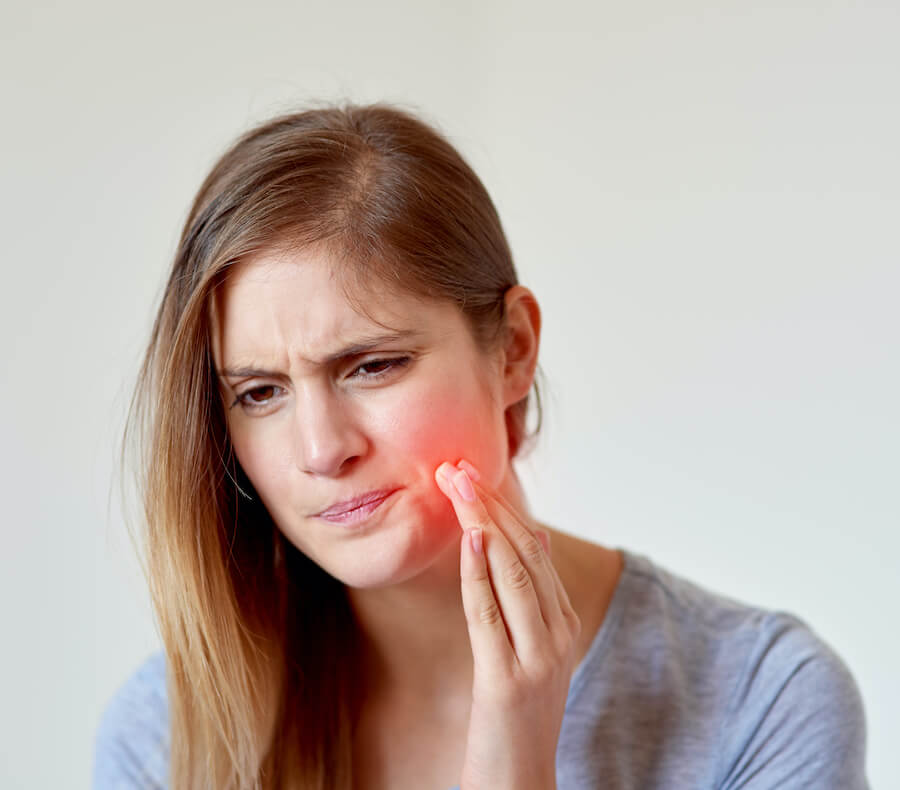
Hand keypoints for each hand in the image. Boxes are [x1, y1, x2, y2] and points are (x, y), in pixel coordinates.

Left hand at [434, 460, 581, 789]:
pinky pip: (490, 614)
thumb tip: (524, 535)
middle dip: (490, 503)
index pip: (534, 547)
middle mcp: (558, 632)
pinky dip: (479, 571)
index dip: (504, 505)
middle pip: (525, 551)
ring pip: (512, 572)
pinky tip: (469, 538)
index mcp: (563, 620)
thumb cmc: (515, 712)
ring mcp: (539, 656)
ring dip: (482, 522)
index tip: (474, 472)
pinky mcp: (508, 679)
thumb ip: (526, 596)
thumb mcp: (528, 647)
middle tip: (458, 466)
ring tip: (457, 485)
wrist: (520, 782)